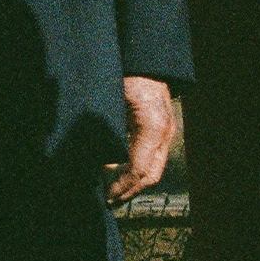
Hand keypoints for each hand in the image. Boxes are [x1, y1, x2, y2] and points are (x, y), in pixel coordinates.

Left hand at [106, 75, 174, 204]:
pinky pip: (153, 159)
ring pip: (154, 170)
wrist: (144, 60)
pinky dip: (137, 171)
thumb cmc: (122, 77)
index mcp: (150, 126)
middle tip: (108, 200)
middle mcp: (163, 132)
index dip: (121, 186)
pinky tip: (119, 172)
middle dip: (128, 191)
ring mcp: (166, 133)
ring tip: (113, 191)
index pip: (138, 169)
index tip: (105, 195)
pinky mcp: (163, 131)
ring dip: (133, 184)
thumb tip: (93, 160)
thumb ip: (103, 130)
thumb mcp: (109, 102)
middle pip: (150, 175)